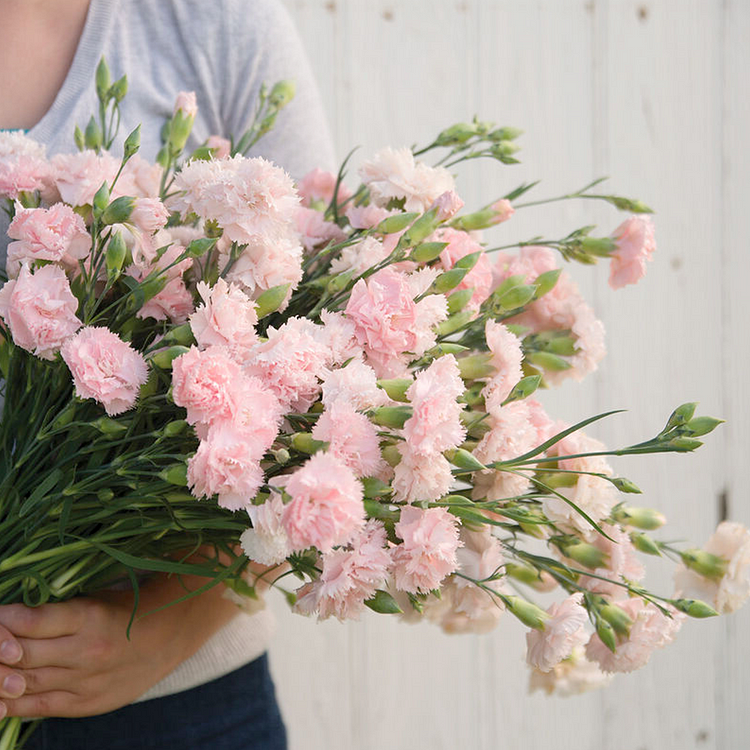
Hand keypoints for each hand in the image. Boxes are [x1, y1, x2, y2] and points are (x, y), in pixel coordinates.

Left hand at [0, 570, 240, 717]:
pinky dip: (10, 702)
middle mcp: (86, 651)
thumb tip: (8, 619)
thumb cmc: (128, 609)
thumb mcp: (96, 599)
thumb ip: (56, 613)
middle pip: (21, 655)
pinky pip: (38, 706)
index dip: (3, 620)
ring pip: (23, 683)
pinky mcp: (86, 703)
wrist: (171, 635)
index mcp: (90, 617)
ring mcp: (85, 681)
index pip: (32, 621)